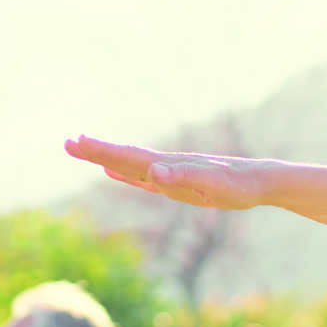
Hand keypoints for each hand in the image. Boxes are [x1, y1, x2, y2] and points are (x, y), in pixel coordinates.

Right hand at [63, 135, 267, 209]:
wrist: (259, 181)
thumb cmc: (239, 185)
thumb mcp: (212, 185)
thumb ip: (182, 177)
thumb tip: (152, 170)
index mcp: (170, 165)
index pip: (129, 156)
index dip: (102, 150)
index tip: (77, 141)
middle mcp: (166, 165)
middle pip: (124, 156)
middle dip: (96, 150)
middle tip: (66, 142)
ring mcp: (169, 172)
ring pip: (130, 164)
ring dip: (105, 158)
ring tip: (82, 150)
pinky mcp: (176, 182)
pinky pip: (144, 177)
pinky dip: (125, 174)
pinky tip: (114, 172)